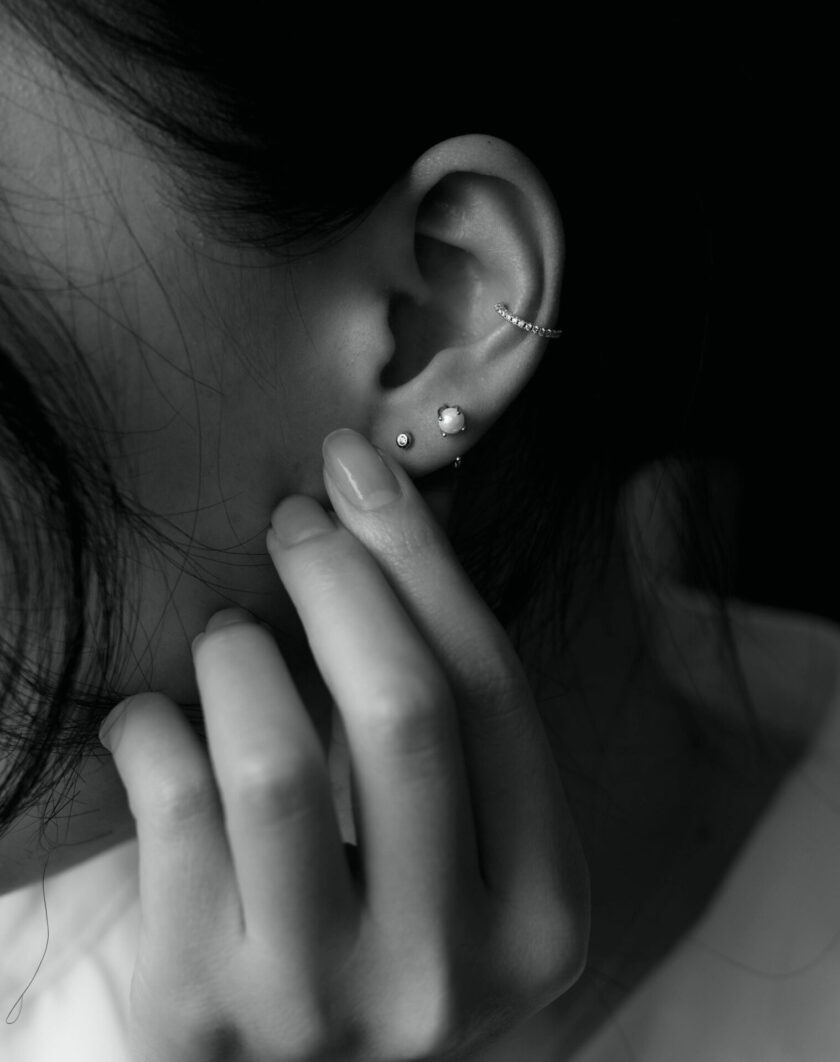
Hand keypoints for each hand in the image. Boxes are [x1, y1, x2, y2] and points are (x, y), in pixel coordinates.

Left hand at [99, 429, 588, 1061]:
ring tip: (223, 636)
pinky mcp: (202, 1014)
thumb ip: (458, 732)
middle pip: (403, 710)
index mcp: (542, 912)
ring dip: (238, 656)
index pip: (493, 688)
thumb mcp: (464, 860)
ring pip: (276, 762)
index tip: (359, 468)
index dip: (421, 556)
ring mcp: (323, 1004)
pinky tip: (149, 723)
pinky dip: (149, 730)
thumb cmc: (385, 940)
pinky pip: (171, 814)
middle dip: (336, 576)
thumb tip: (388, 527)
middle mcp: (451, 969)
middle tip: (290, 519)